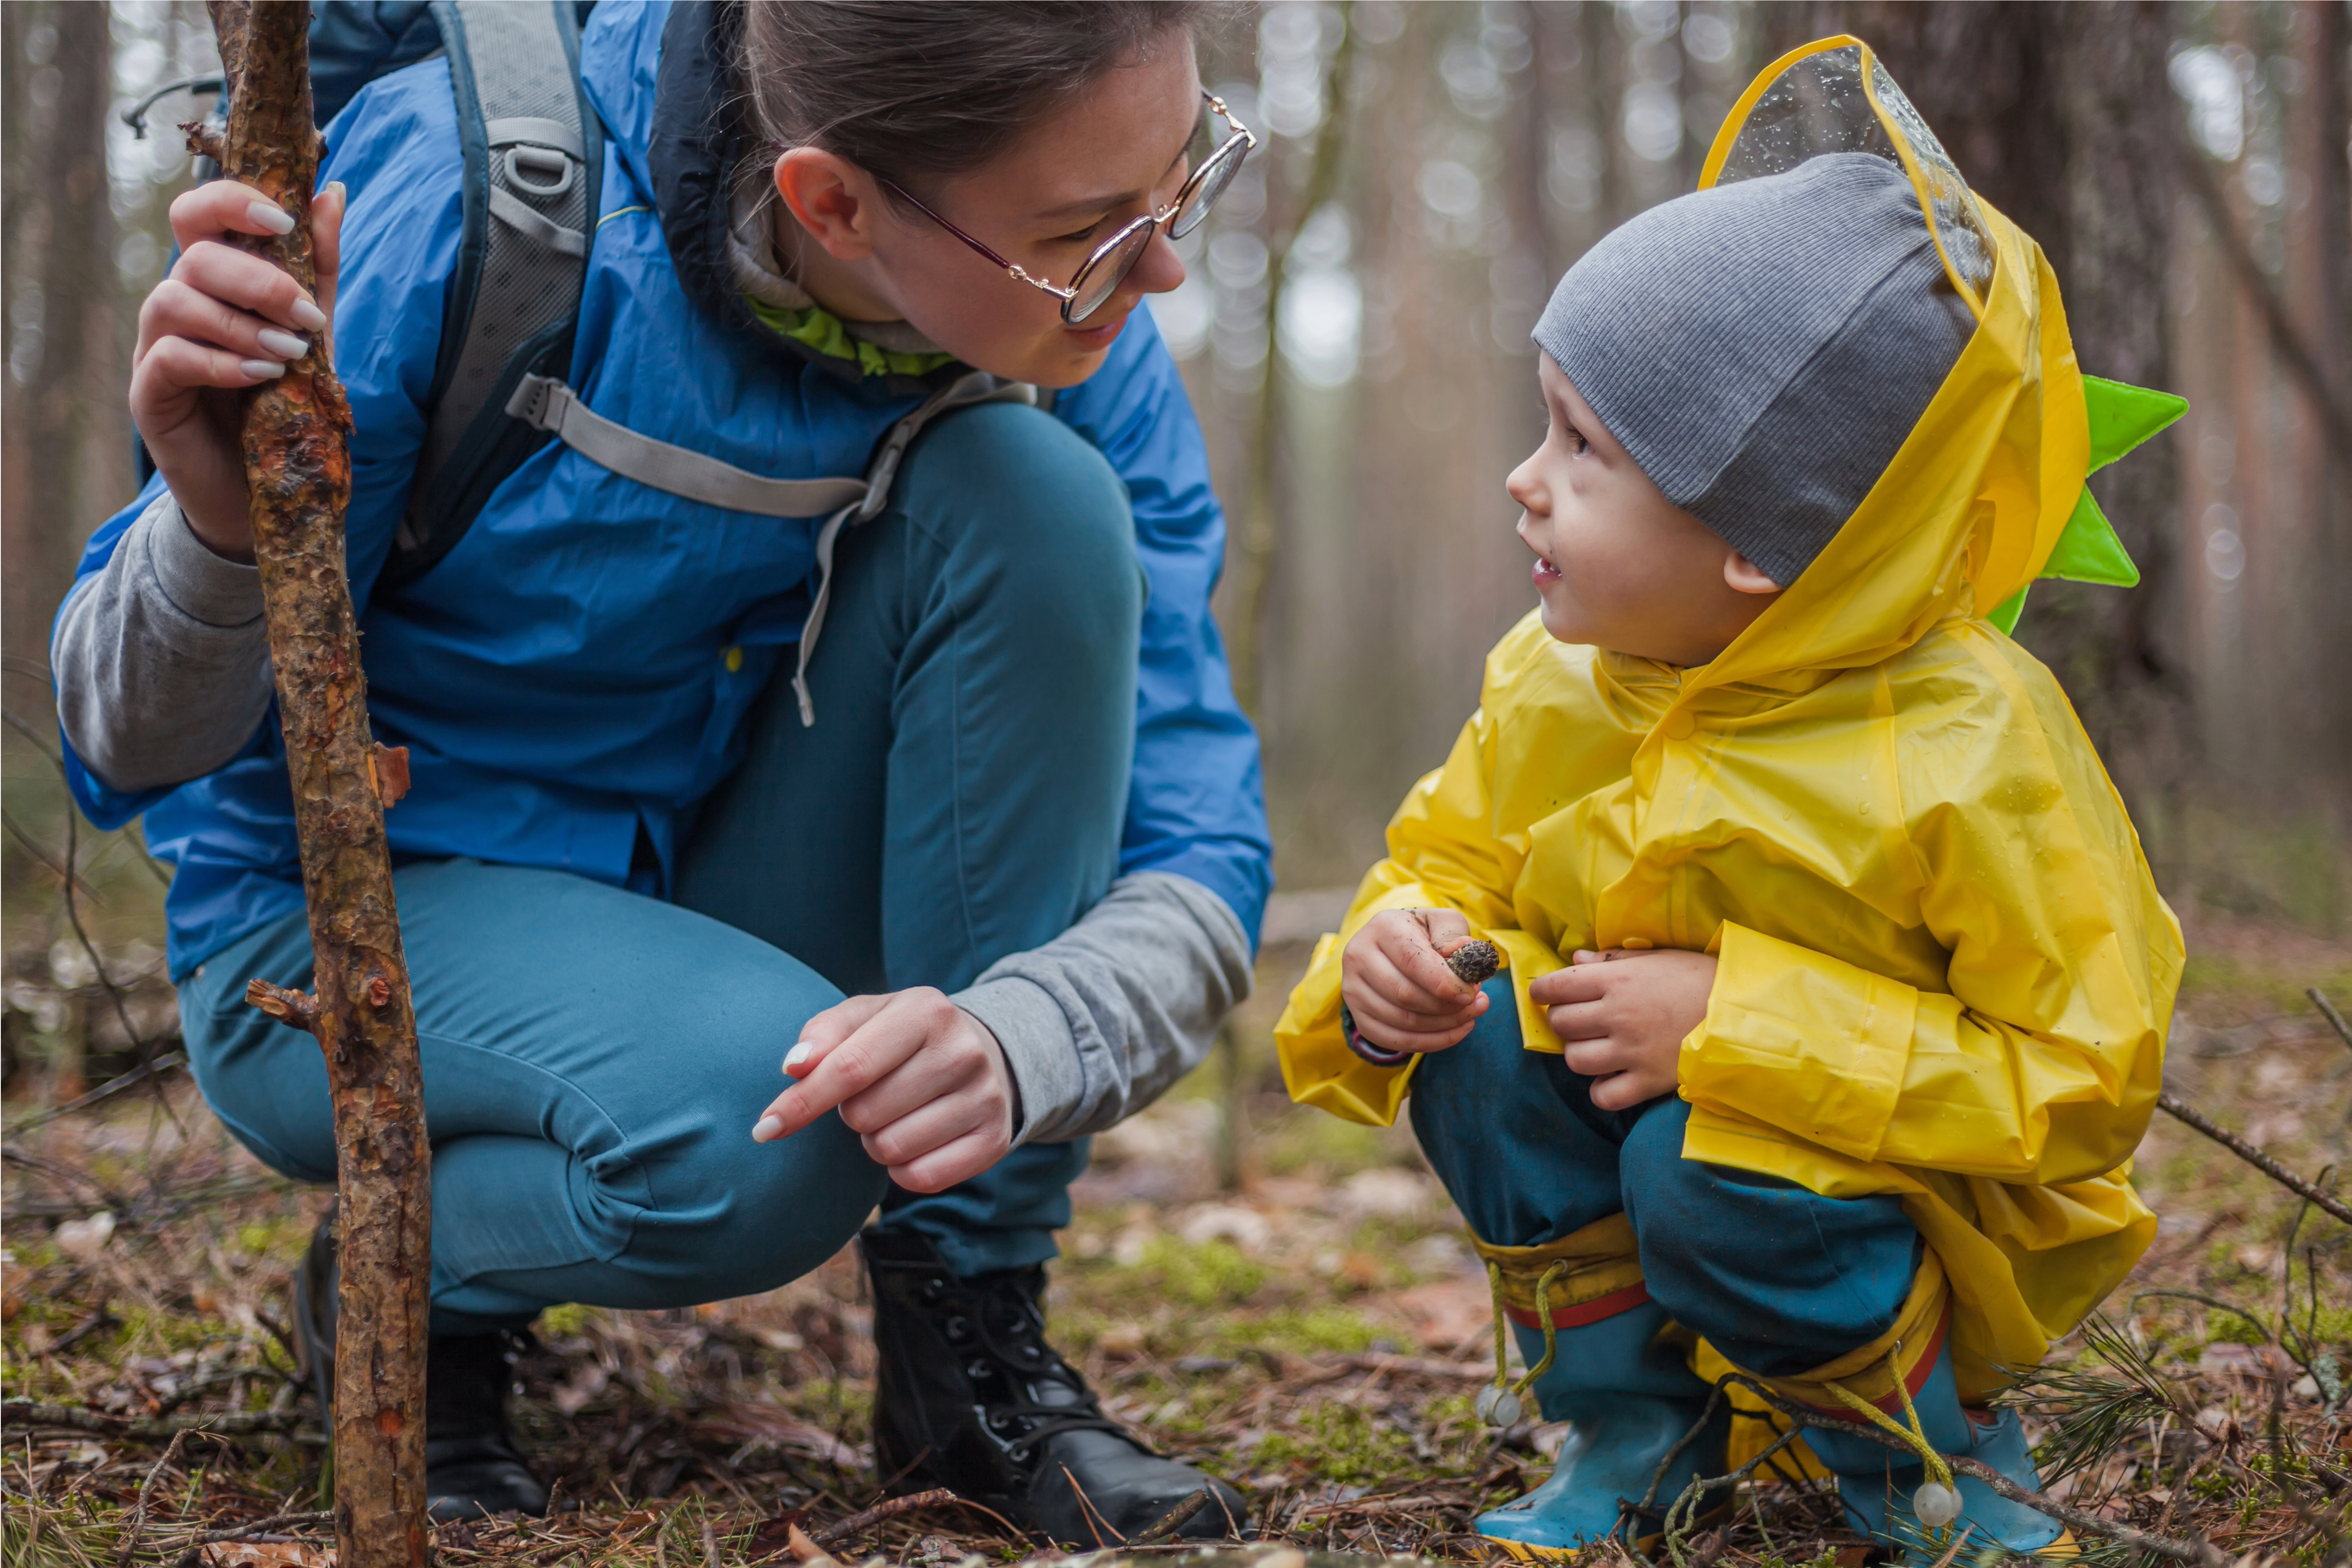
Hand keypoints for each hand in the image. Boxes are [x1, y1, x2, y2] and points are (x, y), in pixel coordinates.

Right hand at [131, 179, 343, 560]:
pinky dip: (220, 362)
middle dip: (257, 279)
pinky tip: (261, 378)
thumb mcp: (315, 332)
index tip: (284, 221)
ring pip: (175, 300)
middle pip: (193, 255)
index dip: (233, 203)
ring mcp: (156, 346)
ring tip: (289, 356)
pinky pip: (170, 357)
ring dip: (242, 324)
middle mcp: (178, 304)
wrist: (269, 487)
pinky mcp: (149, 393)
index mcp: (214, 281)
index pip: (198, 214)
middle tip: (305, 318)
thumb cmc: (287, 402)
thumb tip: (332, 192)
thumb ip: (318, 268)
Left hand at [749, 987, 1015, 1192]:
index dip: (801, 1102)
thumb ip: (824, 1033)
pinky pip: (922, 1178)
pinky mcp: (994, 1140)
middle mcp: (963, 1051)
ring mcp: (985, 1097)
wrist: (986, 1054)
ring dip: (876, 1141)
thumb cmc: (904, 1037)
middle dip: (851, 1114)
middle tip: (872, 1096)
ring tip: (895, 1116)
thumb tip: (793, 1068)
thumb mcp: (866, 1017)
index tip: (764, 1128)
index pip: (850, 1067)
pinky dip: (903, 1169)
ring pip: (890, 1149)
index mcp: (926, 1010)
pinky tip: (916, 1141)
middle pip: (865, 1114)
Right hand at [1340, 908, 1491, 1054]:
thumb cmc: (1426, 935)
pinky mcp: (1358, 1015)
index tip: (1471, 994)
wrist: (1396, 947)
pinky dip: (1428, 1042)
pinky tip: (1453, 1032)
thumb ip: (1455, 936)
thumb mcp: (1445, 923)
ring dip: (1442, 1026)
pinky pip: (1393, 1040)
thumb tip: (1459, 956)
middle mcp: (1359, 955)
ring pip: (1400, 1021)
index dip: (1444, 983)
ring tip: (1469, 1016)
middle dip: (1446, 1007)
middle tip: (1475, 1005)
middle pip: (1404, 994)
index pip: (1412, 960)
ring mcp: (1353, 988)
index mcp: (1383, 926)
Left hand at [1528, 947, 1715, 1110]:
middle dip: (1563, 1022)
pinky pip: (1603, 1096)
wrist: (1743, 1013)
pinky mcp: (1647, 1081)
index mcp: (1617, 980)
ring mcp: (1631, 1051)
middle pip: (1561, 1024)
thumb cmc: (1701, 978)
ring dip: (1580, 1055)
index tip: (1545, 995)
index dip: (1543, 991)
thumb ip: (1613, 960)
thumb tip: (1575, 959)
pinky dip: (1602, 1090)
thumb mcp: (1658, 958)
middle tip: (1580, 1021)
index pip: (1556, 987)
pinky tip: (1612, 1078)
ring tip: (1597, 1049)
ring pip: (1576, 1060)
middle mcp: (1617, 1015)